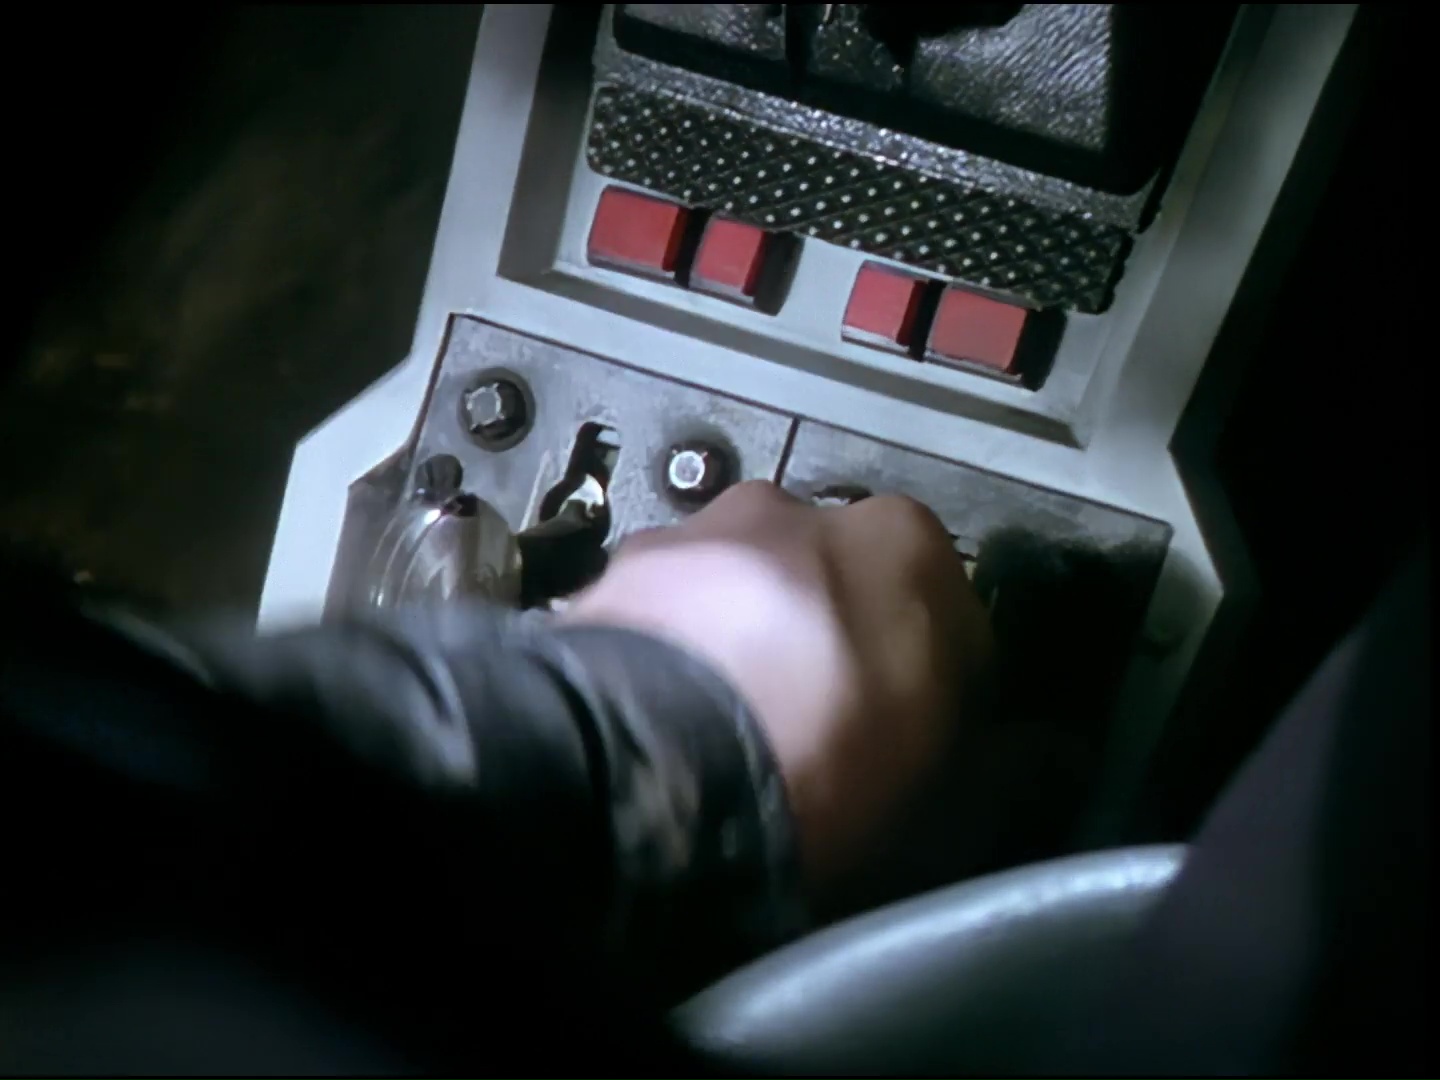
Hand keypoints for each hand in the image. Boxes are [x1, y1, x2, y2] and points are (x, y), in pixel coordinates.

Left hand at [561, 482, 991, 890]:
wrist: (646, 781)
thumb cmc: (814, 781)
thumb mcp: (949, 802)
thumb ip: (1012, 765)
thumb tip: (1046, 761)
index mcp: (909, 546)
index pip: (953, 612)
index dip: (943, 683)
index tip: (925, 733)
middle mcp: (803, 513)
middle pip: (842, 584)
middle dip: (839, 641)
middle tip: (825, 730)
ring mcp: (704, 533)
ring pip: (751, 588)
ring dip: (752, 636)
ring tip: (738, 726)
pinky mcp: (622, 569)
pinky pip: (671, 609)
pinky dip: (679, 646)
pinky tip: (675, 714)